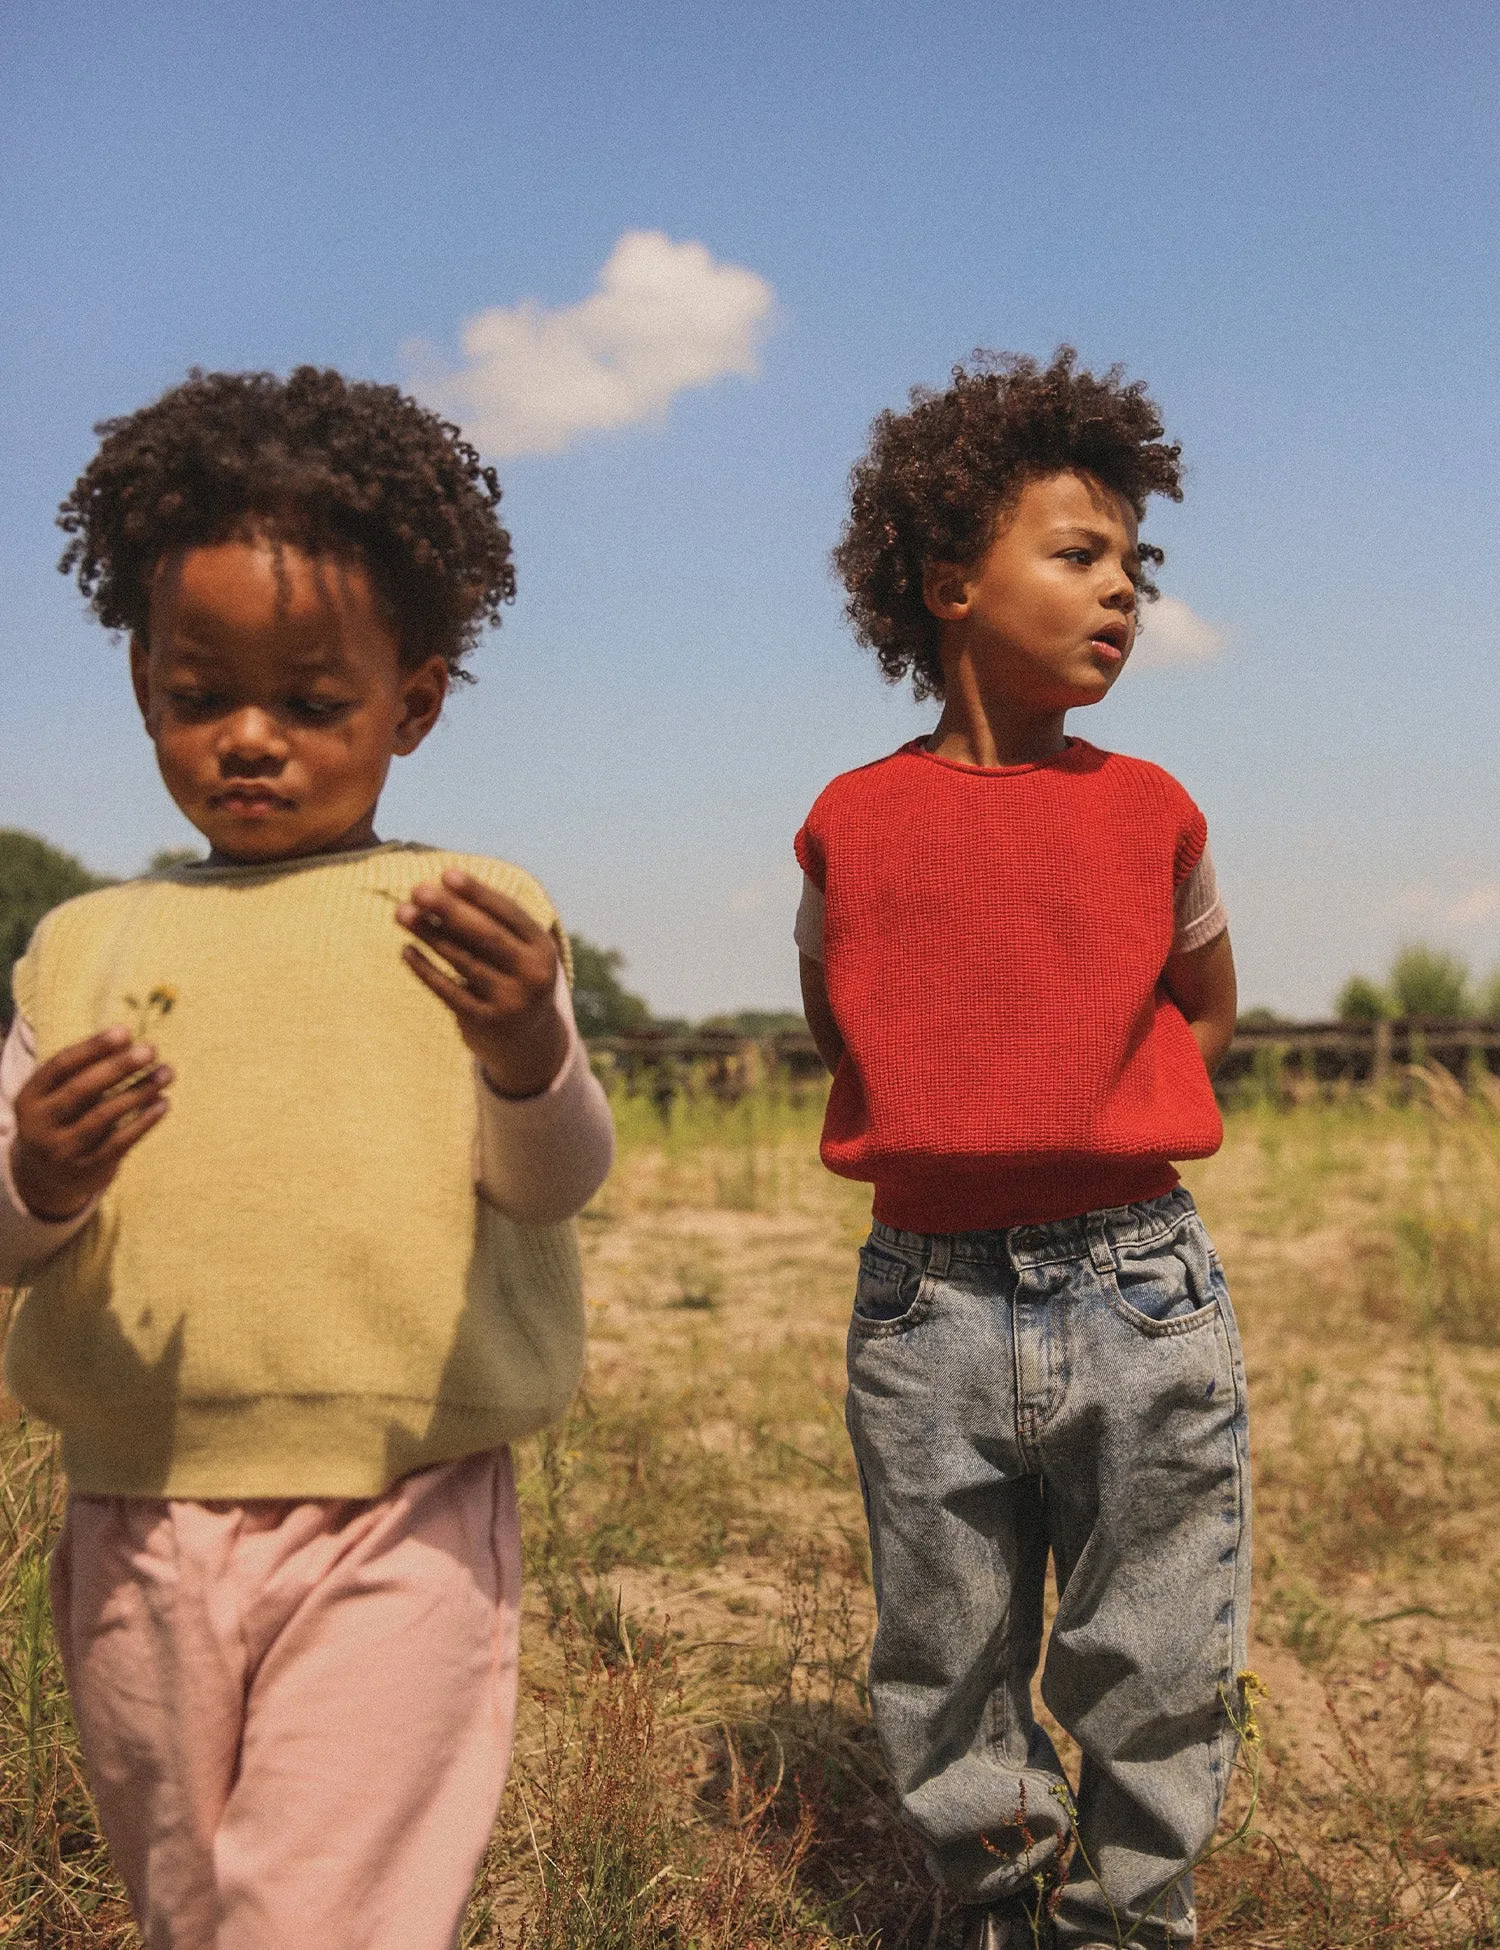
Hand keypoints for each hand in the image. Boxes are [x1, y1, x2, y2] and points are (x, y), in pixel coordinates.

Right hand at [11, 1028, 173, 1220]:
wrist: (48, 1177)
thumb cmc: (65, 1118)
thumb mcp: (61, 1095)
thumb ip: (88, 1072)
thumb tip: (134, 1045)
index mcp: (29, 1097)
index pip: (61, 1065)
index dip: (93, 1047)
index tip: (126, 1031)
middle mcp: (39, 1124)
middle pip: (81, 1089)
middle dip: (118, 1067)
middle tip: (151, 1050)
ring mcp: (61, 1150)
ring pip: (104, 1116)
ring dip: (139, 1091)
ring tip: (166, 1073)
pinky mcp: (87, 1169)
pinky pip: (121, 1141)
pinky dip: (145, 1120)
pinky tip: (164, 1102)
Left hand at [395, 870, 568, 1097]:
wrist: (527, 1041)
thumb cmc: (511, 976)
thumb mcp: (513, 949)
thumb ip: (486, 922)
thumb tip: (438, 889)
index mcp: (543, 948)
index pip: (509, 913)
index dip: (478, 893)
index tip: (446, 873)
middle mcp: (533, 975)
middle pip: (487, 936)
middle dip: (450, 910)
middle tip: (417, 889)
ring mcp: (511, 1001)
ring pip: (463, 961)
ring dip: (430, 934)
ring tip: (402, 913)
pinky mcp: (486, 1023)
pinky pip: (449, 991)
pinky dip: (425, 970)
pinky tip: (407, 950)